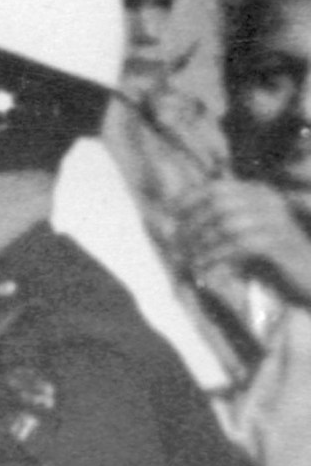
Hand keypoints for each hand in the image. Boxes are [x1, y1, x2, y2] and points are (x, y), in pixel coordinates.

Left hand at [176, 179, 310, 306]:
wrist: (309, 277)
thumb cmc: (273, 259)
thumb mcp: (244, 238)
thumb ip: (219, 227)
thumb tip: (178, 226)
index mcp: (260, 195)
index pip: (217, 188)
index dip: (189, 199)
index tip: (169, 215)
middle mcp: (270, 202)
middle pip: (219, 204)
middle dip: (192, 225)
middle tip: (176, 247)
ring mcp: (278, 221)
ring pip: (227, 224)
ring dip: (202, 245)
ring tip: (189, 262)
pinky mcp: (281, 243)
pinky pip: (241, 244)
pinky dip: (218, 257)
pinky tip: (205, 269)